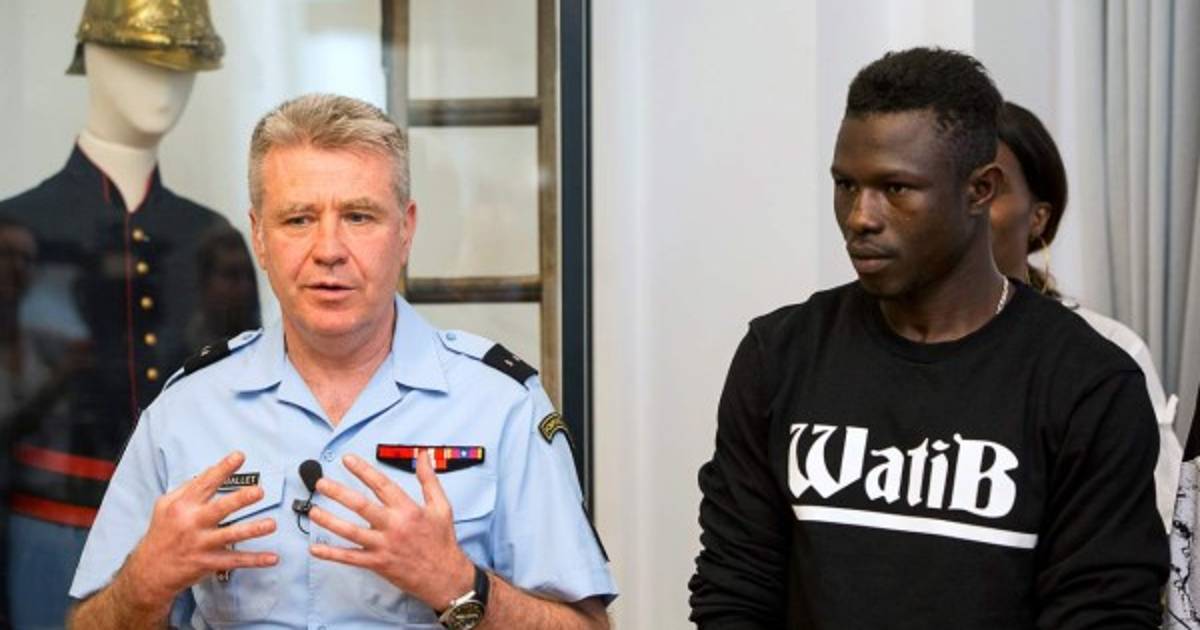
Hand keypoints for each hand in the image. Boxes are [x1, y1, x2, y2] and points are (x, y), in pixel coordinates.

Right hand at [124, 451, 278, 608]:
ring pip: (231, 535)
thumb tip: (210, 472)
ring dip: (253, 530)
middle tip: (259, 491)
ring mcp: (201, 544)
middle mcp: (192, 523)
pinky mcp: (208, 562)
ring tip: (272, 524)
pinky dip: (255, 560)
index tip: (239, 456)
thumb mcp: (165, 506)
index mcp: (183, 506)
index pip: (205, 483)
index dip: (223, 469)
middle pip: (220, 509)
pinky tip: (273, 558)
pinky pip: (235, 561)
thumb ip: (187, 488)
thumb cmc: (161, 534)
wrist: (148, 571)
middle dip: (240, 499)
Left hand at [309, 450, 474, 610]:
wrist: (445, 576)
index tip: (347, 459)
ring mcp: (383, 546)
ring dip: (330, 521)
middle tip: (321, 483)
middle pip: (361, 506)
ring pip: (351, 532)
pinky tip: (315, 548)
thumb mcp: (441, 506)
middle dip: (338, 493)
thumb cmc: (442, 540)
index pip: (381, 485)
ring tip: (313, 511)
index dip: (363, 470)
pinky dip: (332, 554)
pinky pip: (350, 558)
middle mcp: (393, 526)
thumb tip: (423, 455)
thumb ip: (429, 480)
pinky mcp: (377, 564)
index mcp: (408, 510)